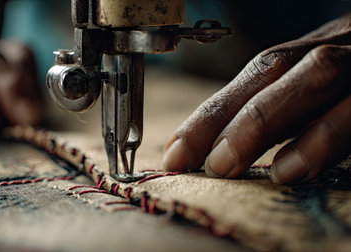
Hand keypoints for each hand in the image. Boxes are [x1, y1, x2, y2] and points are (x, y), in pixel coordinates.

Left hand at [163, 14, 350, 183]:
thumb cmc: (349, 79)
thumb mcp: (309, 84)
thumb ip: (275, 107)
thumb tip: (219, 146)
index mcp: (306, 52)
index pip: (250, 78)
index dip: (209, 115)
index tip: (176, 155)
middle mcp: (335, 48)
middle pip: (279, 71)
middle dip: (242, 120)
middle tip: (215, 165)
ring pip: (326, 78)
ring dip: (289, 125)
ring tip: (264, 170)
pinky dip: (338, 135)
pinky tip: (307, 167)